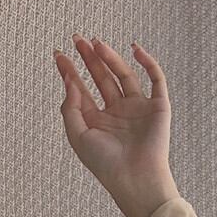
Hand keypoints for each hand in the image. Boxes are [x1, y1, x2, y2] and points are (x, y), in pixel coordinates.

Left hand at [55, 35, 172, 197]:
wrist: (134, 177)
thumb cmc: (105, 163)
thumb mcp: (77, 136)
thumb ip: (70, 108)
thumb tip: (68, 79)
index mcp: (96, 120)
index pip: (81, 89)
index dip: (70, 71)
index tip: (59, 55)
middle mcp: (116, 111)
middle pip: (101, 77)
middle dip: (89, 58)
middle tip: (77, 39)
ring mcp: (137, 107)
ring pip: (123, 74)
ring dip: (110, 58)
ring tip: (95, 43)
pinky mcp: (157, 105)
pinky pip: (155, 78)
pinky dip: (147, 62)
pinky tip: (133, 49)